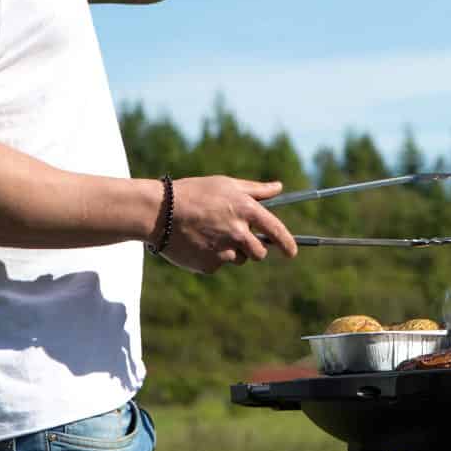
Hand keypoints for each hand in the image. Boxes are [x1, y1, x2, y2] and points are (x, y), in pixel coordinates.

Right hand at [160, 176, 296, 273]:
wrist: (158, 212)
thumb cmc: (194, 193)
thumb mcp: (226, 184)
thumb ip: (256, 189)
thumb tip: (279, 187)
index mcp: (246, 210)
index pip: (276, 231)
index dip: (287, 243)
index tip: (292, 252)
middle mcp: (238, 232)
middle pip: (259, 253)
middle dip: (254, 249)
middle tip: (237, 239)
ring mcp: (224, 251)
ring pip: (239, 260)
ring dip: (231, 252)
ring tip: (209, 235)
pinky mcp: (209, 265)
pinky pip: (217, 265)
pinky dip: (210, 257)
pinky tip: (196, 243)